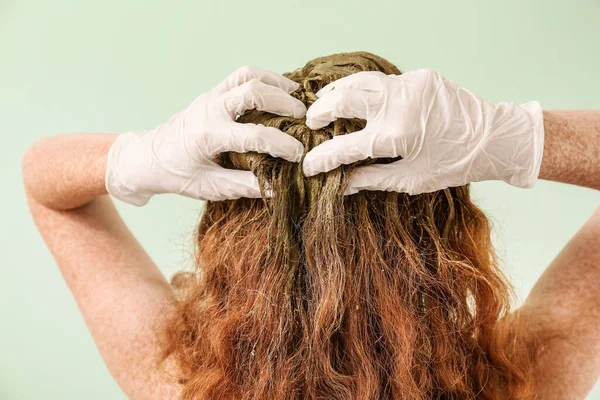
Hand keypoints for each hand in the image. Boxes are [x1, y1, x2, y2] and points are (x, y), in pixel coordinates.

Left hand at [106, 66, 305, 204]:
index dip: (280, 145)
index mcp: (207, 135)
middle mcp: (209, 110)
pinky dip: (264, 78)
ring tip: (298, 96)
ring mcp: (210, 97)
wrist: (149, 157)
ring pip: (247, 76)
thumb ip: (244, 186)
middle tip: (304, 118)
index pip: (253, 135)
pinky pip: (240, 76)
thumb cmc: (178, 175)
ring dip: (275, 83)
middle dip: (282, 103)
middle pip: (252, 92)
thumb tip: (278, 188)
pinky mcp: (213, 93)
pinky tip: (281, 90)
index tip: (298, 154)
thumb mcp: (210, 187)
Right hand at [303, 69, 543, 194]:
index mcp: (396, 136)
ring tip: (323, 102)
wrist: (494, 138)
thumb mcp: (412, 180)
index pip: (345, 147)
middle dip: (320, 113)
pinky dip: (363, 88)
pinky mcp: (420, 77)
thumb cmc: (453, 165)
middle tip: (311, 124)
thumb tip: (342, 185)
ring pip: (360, 81)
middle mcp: (399, 105)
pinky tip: (355, 95)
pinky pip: (382, 79)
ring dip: (337, 92)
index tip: (308, 166)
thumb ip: (372, 179)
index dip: (321, 158)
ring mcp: (409, 86)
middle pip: (343, 101)